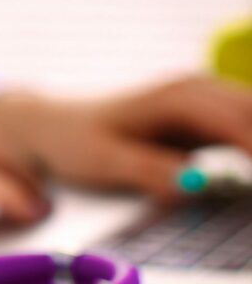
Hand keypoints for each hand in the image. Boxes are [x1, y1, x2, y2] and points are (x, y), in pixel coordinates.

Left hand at [0, 75, 251, 200]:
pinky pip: (244, 129)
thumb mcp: (106, 161)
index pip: (240, 124)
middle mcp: (198, 90)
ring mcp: (204, 100)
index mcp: (178, 97)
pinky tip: (246, 182)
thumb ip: (151, 172)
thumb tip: (197, 183)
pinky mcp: (204, 118)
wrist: (52, 125)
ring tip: (251, 193)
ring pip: (251, 117)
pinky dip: (250, 151)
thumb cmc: (75, 141)